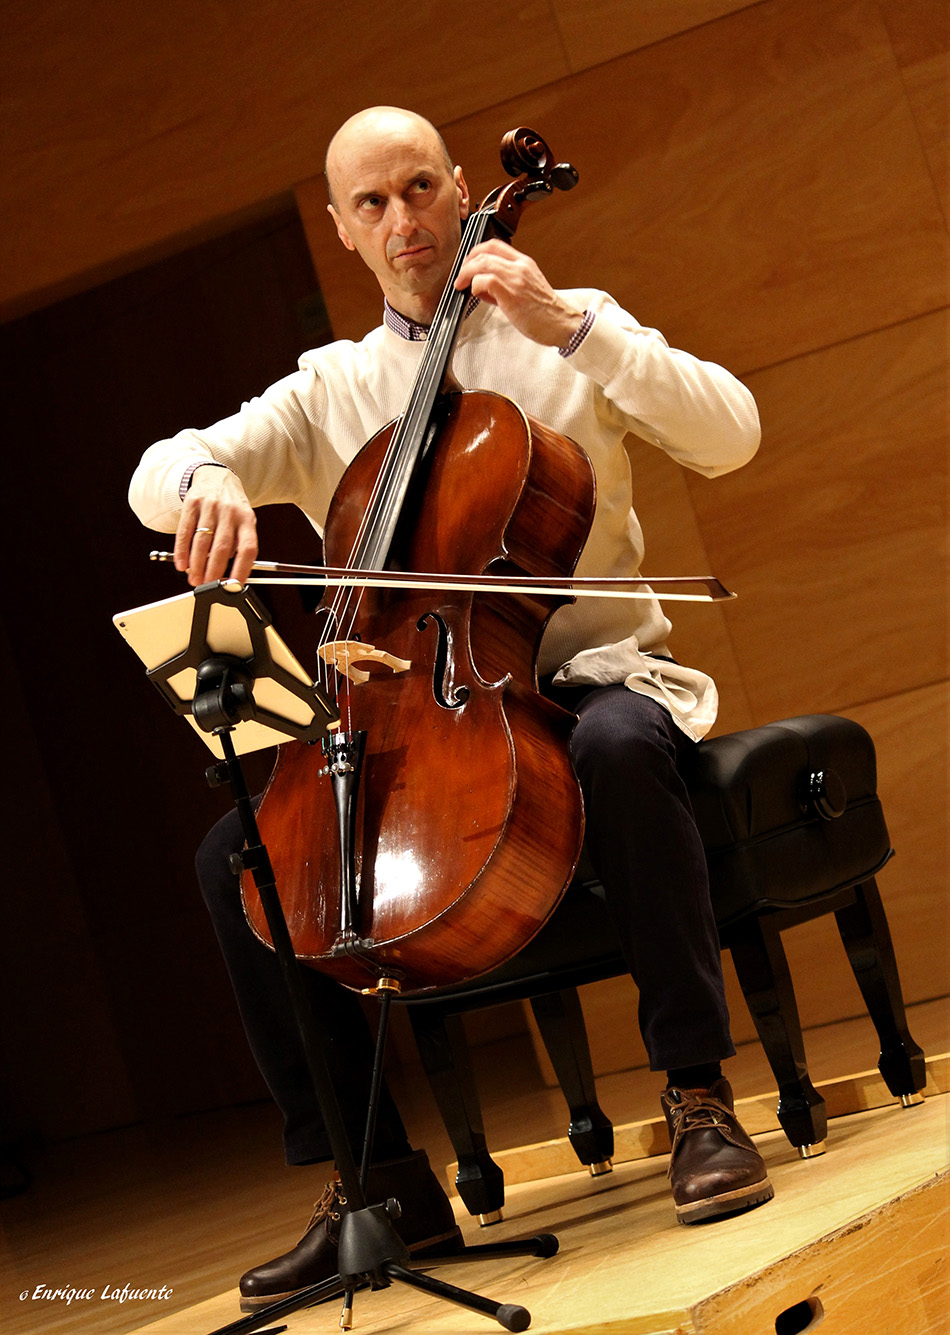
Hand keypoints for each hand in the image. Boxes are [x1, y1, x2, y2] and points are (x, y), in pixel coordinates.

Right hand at [173, 465, 258, 586]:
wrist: (216, 476)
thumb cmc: (231, 507)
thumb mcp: (242, 521)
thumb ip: (237, 545)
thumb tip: (228, 576)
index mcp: (247, 519)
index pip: (248, 548)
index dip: (242, 569)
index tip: (234, 586)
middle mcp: (230, 512)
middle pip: (222, 547)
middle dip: (213, 571)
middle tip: (207, 586)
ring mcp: (211, 506)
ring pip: (202, 541)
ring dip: (197, 565)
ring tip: (194, 579)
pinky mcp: (192, 503)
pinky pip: (185, 531)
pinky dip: (182, 550)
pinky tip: (181, 564)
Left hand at [454, 239, 583, 347]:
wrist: (561, 324)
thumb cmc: (545, 313)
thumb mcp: (526, 289)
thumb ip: (506, 283)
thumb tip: (483, 286)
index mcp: (524, 263)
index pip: (495, 245)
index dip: (476, 251)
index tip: (468, 263)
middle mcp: (520, 266)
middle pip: (485, 251)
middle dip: (467, 263)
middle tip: (460, 276)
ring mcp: (516, 278)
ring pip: (482, 263)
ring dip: (466, 274)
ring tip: (462, 285)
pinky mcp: (511, 292)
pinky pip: (484, 281)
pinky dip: (475, 287)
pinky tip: (476, 295)